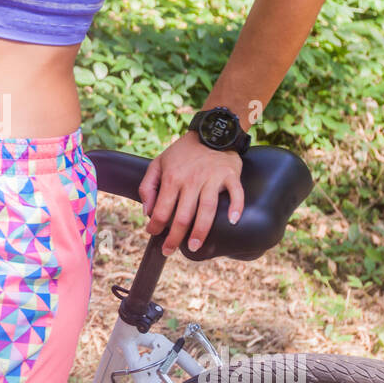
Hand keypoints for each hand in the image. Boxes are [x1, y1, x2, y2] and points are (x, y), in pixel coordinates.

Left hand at [138, 133, 244, 255]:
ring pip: (207, 210)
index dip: (155, 226)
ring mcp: (212, 178)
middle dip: (175, 237)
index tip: (153, 234)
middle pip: (183, 215)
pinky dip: (236, 207)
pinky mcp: (230, 175)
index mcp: (172, 178)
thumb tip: (147, 211)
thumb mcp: (158, 163)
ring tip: (194, 247)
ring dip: (200, 231)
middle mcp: (192, 180)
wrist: (210, 132)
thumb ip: (148, 186)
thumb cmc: (182, 153)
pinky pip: (236, 193)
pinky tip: (233, 222)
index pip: (162, 209)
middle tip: (170, 250)